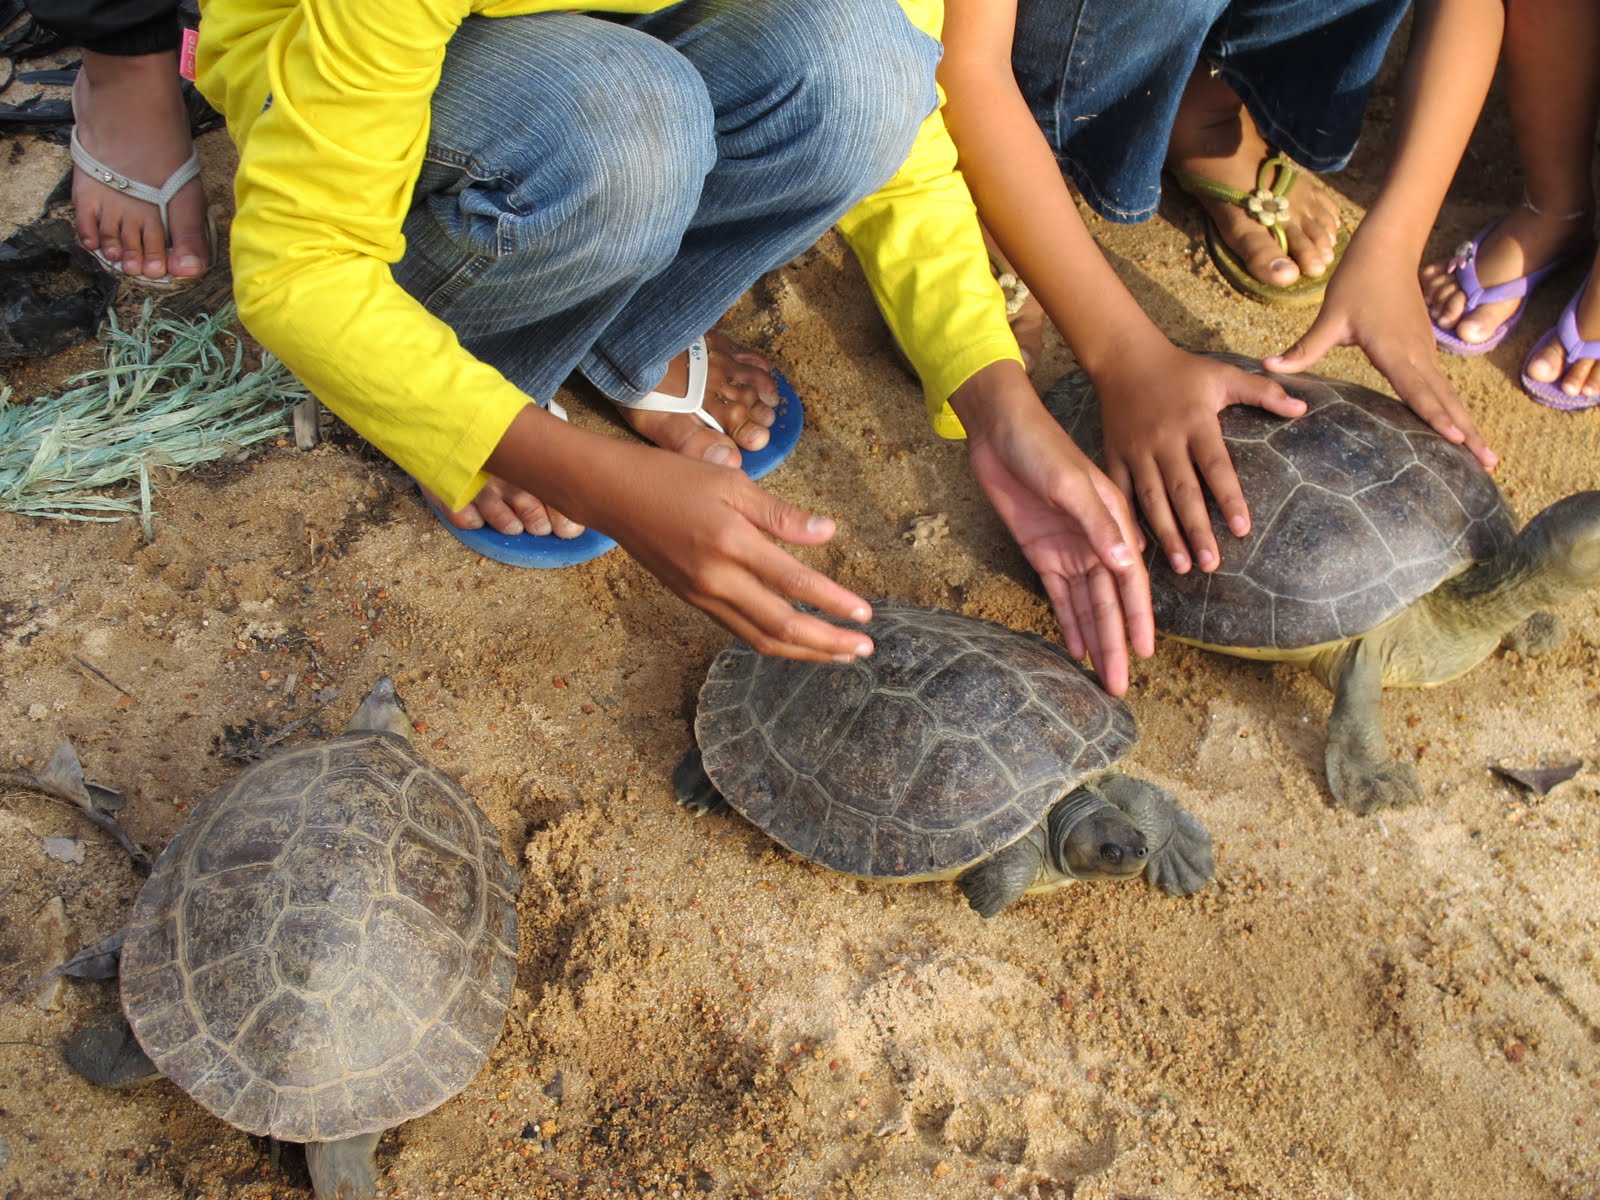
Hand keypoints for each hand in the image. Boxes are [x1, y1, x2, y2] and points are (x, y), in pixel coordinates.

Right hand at [588, 448, 876, 662]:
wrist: (613, 496)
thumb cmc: (673, 479)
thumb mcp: (732, 484)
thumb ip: (781, 515)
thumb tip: (828, 532)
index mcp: (731, 544)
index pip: (795, 583)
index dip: (834, 602)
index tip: (865, 615)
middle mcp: (717, 579)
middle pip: (781, 626)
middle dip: (826, 643)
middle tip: (863, 650)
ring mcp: (703, 596)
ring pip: (760, 639)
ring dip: (804, 652)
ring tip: (839, 654)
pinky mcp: (694, 601)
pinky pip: (740, 631)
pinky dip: (773, 642)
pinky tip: (796, 641)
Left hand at [952, 363, 1152, 694]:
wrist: (1000, 431)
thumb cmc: (1041, 447)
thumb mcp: (1070, 484)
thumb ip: (1097, 525)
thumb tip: (1128, 564)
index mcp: (1114, 523)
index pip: (1130, 581)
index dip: (1137, 619)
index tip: (1143, 654)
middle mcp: (1097, 542)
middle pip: (1109, 602)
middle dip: (1115, 643)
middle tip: (1117, 686)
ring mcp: (1069, 549)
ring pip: (1086, 604)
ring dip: (1094, 639)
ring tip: (1100, 677)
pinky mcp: (1042, 552)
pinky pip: (1059, 595)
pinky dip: (1067, 622)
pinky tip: (1074, 649)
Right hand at [1096, 345, 1303, 573]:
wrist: (1126, 359)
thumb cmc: (1181, 371)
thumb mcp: (1223, 375)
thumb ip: (1263, 393)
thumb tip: (1302, 409)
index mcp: (1195, 422)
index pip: (1216, 466)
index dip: (1230, 498)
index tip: (1242, 529)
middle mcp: (1165, 440)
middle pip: (1184, 492)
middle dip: (1197, 530)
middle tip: (1212, 564)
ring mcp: (1137, 450)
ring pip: (1152, 499)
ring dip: (1168, 534)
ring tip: (1184, 566)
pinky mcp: (1114, 455)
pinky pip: (1121, 492)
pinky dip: (1130, 520)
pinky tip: (1143, 548)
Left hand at [1264, 234, 1497, 469]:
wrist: (1387, 250)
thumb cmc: (1357, 281)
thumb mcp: (1330, 317)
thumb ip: (1304, 348)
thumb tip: (1268, 367)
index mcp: (1395, 350)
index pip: (1418, 391)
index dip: (1436, 416)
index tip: (1457, 441)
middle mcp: (1418, 354)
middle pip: (1445, 400)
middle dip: (1468, 433)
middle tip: (1490, 464)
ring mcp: (1426, 352)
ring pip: (1449, 395)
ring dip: (1468, 424)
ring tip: (1488, 457)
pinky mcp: (1425, 349)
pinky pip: (1442, 386)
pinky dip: (1455, 409)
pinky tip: (1461, 430)